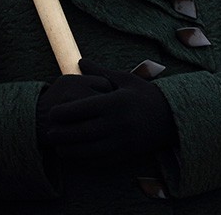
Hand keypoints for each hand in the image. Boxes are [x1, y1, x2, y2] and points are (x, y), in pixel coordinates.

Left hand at [38, 58, 176, 160]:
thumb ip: (100, 73)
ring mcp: (122, 141)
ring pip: (89, 150)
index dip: (64, 113)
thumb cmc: (146, 95)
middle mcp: (118, 124)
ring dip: (70, 150)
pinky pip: (101, 160)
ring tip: (57, 147)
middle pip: (82, 132)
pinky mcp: (126, 154)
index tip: (52, 113)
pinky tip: (75, 156)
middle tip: (48, 132)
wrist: (172, 117)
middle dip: (62, 134)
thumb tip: (80, 61)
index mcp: (115, 103)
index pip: (83, 109)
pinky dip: (85, 159)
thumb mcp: (125, 80)